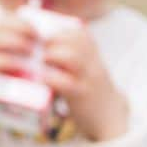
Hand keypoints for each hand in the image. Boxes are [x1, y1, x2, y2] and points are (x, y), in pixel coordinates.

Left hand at [42, 27, 128, 141]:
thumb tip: (39, 49)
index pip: (79, 32)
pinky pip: (67, 82)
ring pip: (73, 56)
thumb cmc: (88, 90)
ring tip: (41, 61)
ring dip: (52, 55)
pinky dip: (51, 78)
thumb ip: (69, 58)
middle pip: (76, 40)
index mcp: (93, 54)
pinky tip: (41, 79)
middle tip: (37, 48)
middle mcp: (93, 63)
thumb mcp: (84, 70)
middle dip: (53, 40)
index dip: (59, 31)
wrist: (108, 115)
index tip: (43, 36)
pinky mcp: (82, 94)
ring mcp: (89, 78)